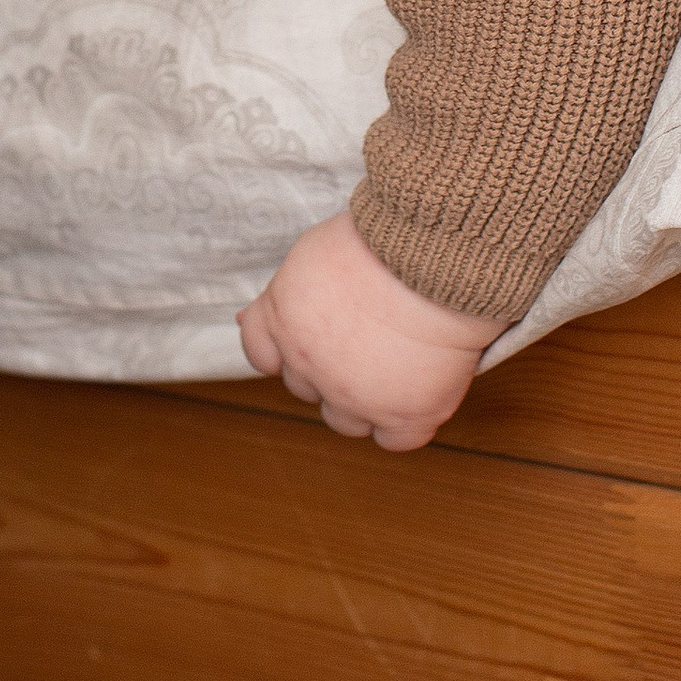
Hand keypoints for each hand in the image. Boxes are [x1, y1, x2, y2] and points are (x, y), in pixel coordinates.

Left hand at [237, 209, 494, 449]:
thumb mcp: (310, 255)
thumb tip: (245, 319)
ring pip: (346, 420)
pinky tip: (419, 390)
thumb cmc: (380, 241)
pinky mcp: (406, 415)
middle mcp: (311, 368)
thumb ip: (280, 295)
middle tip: (368, 335)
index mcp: (283, 323)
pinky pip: (396, 440)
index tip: (314, 335)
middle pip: (308, 388)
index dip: (288, 347)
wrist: (436, 257)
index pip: (262, 355)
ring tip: (398, 359)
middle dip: (330, 368)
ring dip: (365, 399)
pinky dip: (405, 423)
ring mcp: (357, 398)